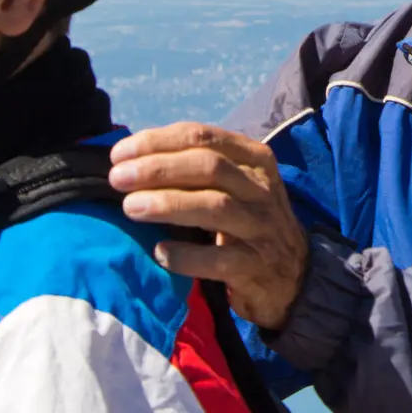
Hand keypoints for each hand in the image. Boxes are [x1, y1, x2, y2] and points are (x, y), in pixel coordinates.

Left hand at [108, 123, 308, 329]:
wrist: (294, 275)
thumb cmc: (247, 222)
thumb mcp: (235, 185)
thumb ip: (196, 169)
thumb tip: (131, 158)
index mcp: (254, 158)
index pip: (203, 136)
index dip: (157, 141)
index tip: (119, 154)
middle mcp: (261, 188)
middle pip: (209, 167)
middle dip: (158, 169)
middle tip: (117, 179)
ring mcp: (262, 227)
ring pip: (215, 207)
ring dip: (168, 204)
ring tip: (131, 207)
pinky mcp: (256, 266)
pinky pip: (218, 259)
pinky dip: (186, 255)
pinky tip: (160, 252)